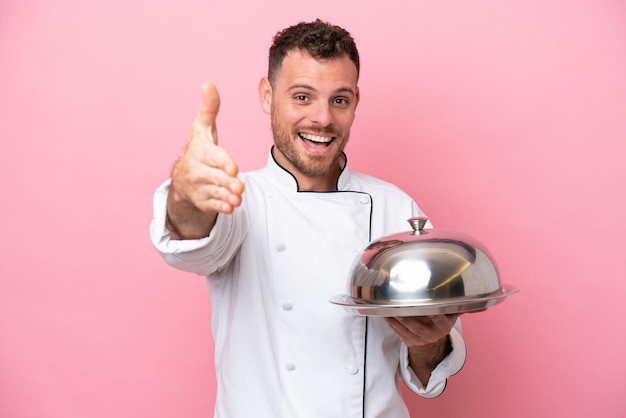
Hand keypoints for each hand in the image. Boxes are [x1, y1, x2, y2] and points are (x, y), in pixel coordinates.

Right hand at [167, 82, 244, 237]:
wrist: (182, 177)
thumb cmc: (200, 149)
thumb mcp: (203, 129)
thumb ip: (209, 109)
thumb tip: (208, 84)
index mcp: (200, 151)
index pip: (213, 157)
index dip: (223, 162)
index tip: (233, 168)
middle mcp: (197, 170)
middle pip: (215, 178)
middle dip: (227, 183)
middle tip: (239, 187)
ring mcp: (198, 187)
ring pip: (215, 193)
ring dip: (227, 196)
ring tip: (237, 198)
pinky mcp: (202, 201)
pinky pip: (213, 206)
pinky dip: (222, 207)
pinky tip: (231, 207)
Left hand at [385, 314, 458, 347]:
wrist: (433, 338)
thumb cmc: (441, 320)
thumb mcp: (452, 314)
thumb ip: (463, 307)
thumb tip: (484, 306)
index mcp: (443, 326)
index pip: (439, 319)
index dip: (434, 314)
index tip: (428, 308)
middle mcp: (431, 335)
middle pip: (418, 327)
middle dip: (407, 319)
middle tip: (399, 309)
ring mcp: (419, 340)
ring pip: (405, 330)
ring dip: (395, 320)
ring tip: (387, 309)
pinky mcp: (409, 342)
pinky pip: (398, 333)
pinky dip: (391, 324)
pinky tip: (385, 314)